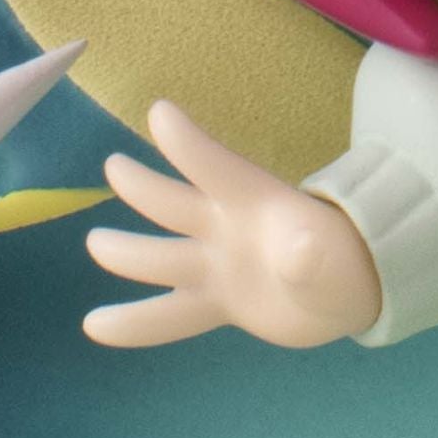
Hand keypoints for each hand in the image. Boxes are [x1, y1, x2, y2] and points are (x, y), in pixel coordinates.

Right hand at [83, 99, 380, 351]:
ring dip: (127, 253)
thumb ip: (313, 257)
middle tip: (115, 168)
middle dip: (144, 187)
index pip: (217, 168)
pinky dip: (134, 322)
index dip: (190, 144)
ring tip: (96, 243)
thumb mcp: (335, 261)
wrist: (342, 293)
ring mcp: (216, 265)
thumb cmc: (342, 259)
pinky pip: (169, 313)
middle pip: (175, 205)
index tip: (160, 112)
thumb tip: (299, 250)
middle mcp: (226, 229)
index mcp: (257, 203)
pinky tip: (94, 325)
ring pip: (161, 259)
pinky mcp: (215, 301)